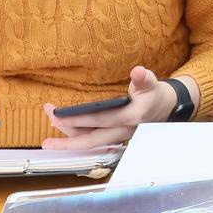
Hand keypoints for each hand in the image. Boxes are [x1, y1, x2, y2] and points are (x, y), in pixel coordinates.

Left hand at [44, 64, 178, 149]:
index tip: (58, 117)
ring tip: (49, 125)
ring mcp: (117, 137)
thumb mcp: (151, 83)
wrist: (166, 109)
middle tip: (46, 141)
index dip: (78, 120)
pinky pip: (93, 140)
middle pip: (91, 140)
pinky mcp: (113, 137)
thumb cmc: (154, 95)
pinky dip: (77, 138)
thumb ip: (143, 78)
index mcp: (130, 117)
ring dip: (69, 138)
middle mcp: (122, 132)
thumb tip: (138, 71)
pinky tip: (63, 132)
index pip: (100, 120)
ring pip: (90, 142)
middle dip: (67, 141)